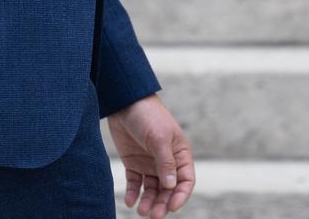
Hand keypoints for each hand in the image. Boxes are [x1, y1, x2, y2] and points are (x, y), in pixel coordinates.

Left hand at [106, 93, 194, 217]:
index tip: (171, 206)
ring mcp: (149, 163)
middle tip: (154, 215)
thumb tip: (171, 186)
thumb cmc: (147, 115)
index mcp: (179, 154)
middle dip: (162, 203)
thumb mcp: (159, 137)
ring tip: (141, 211)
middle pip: (168, 189)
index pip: (185, 180)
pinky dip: (133, 193)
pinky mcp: (134, 163)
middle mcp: (166, 161)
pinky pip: (135, 183)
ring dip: (149, 202)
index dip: (180, 195)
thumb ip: (166, 162)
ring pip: (152, 190)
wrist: (123, 101)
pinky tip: (130, 201)